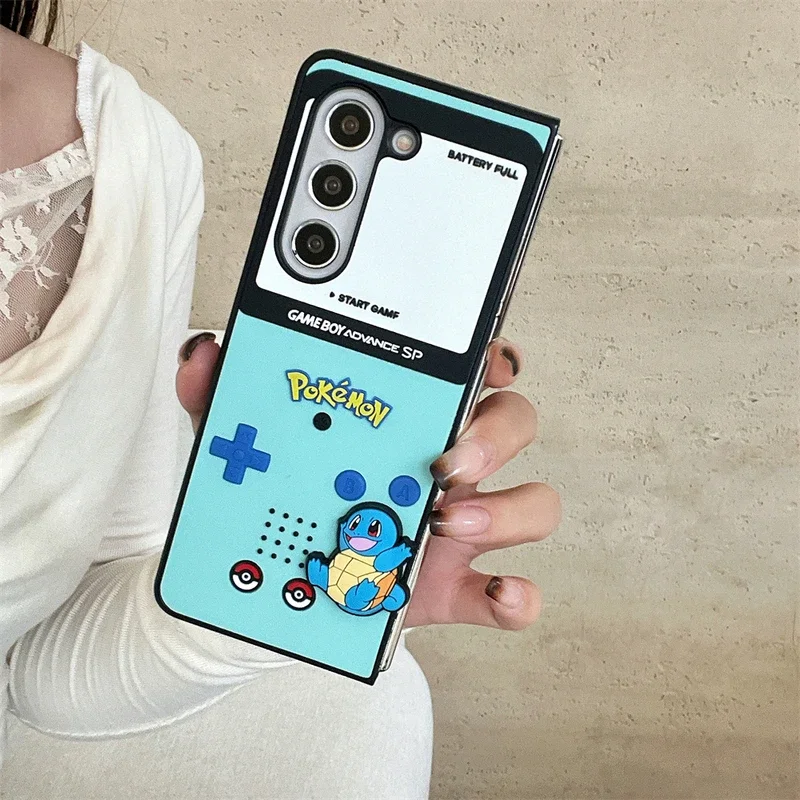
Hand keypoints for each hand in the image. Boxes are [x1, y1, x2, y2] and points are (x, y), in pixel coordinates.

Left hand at [176, 332, 559, 630]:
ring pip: (530, 504)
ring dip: (505, 511)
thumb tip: (201, 356)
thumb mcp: (250, 448)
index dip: (492, 359)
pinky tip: (501, 593)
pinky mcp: (454, 587)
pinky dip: (518, 596)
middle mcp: (448, 467)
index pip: (471, 374)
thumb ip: (224, 399)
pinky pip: (509, 592)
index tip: (484, 360)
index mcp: (410, 422)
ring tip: (443, 523)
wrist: (268, 589)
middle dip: (495, 434)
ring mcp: (458, 528)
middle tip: (446, 458)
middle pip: (512, 426)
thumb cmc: (282, 500)